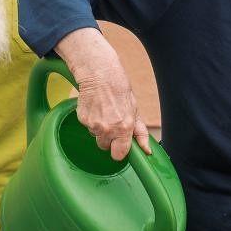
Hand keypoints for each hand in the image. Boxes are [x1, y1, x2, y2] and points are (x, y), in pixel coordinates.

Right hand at [56, 28, 150, 160]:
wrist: (101, 74)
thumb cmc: (120, 91)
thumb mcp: (135, 111)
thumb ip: (140, 134)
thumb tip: (147, 151)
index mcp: (124, 129)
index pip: (118, 155)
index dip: (119, 151)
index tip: (120, 145)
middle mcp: (108, 129)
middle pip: (105, 147)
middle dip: (109, 138)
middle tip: (112, 121)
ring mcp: (93, 125)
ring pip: (95, 136)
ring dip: (99, 128)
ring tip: (104, 111)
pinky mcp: (82, 119)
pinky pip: (87, 127)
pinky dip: (91, 120)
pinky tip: (96, 107)